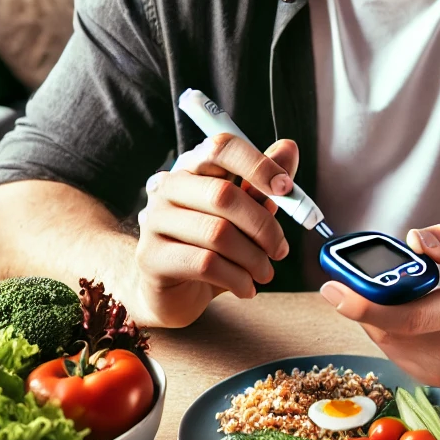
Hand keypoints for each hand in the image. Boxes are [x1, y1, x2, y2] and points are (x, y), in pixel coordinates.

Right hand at [131, 133, 297, 327]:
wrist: (175, 291)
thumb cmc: (213, 245)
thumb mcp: (243, 213)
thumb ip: (263, 184)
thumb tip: (289, 148)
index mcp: (193, 166)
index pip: (222, 148)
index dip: (258, 165)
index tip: (286, 189)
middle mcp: (168, 186)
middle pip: (224, 194)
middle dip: (263, 226)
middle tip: (280, 249)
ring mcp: (155, 220)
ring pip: (217, 233)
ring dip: (253, 258)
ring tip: (264, 272)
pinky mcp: (151, 257)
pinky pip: (205, 264)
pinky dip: (237, 278)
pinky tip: (246, 287)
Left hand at [319, 224, 439, 386]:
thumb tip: (414, 241)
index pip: (409, 317)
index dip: (365, 304)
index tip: (332, 287)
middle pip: (388, 332)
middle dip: (360, 303)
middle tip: (345, 275)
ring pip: (386, 344)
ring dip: (372, 316)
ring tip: (380, 289)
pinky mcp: (439, 379)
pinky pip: (395, 353)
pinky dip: (386, 330)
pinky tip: (396, 310)